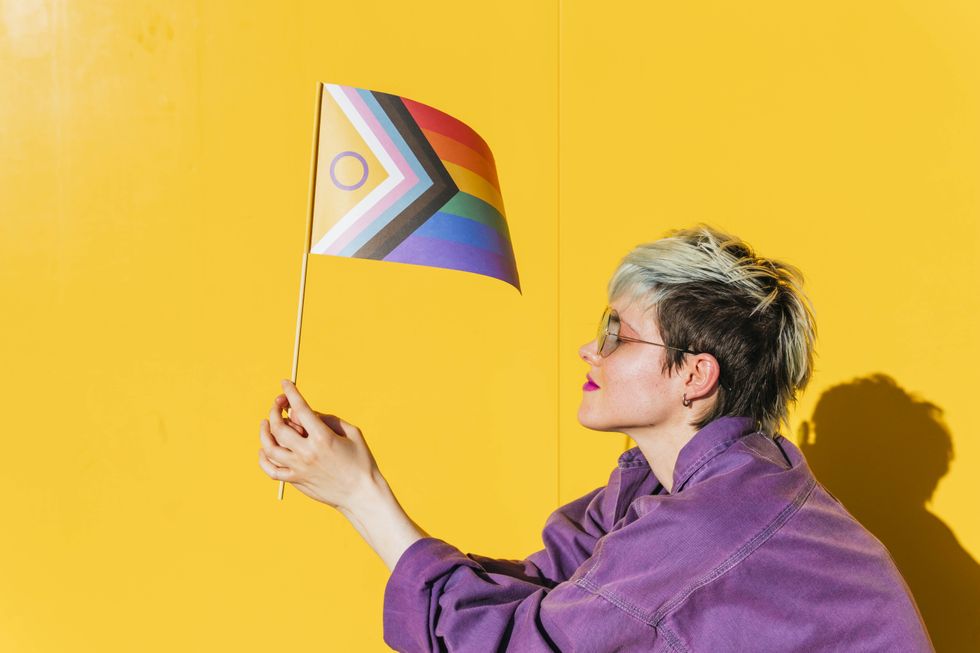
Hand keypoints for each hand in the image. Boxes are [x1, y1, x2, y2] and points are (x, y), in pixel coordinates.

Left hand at [258, 379, 382, 511]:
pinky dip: (263, 458)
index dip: (291, 392)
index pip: (301, 408)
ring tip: (265, 423)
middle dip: (275, 410)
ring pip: (270, 447)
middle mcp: (307, 452)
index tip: (286, 383)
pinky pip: (271, 470)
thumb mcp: (353, 433)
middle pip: (279, 426)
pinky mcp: (296, 481)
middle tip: (278, 403)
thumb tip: (308, 413)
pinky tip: (264, 449)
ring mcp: (299, 468)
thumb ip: (329, 419)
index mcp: (323, 438)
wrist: (361, 495)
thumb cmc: (361, 462)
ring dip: (265, 431)